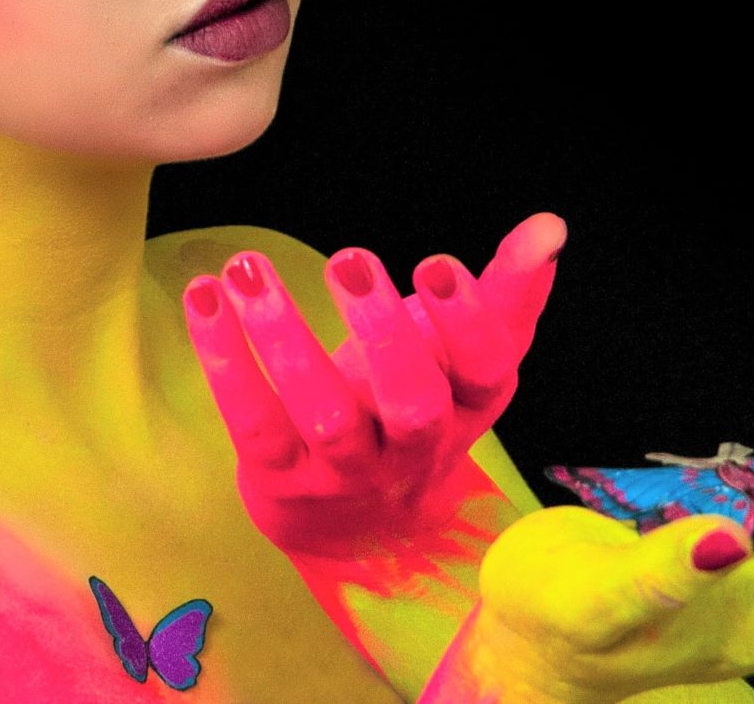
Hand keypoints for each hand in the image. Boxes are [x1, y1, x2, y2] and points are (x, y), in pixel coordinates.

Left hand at [181, 213, 566, 555]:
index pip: (485, 372)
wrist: (358, 527)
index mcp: (467, 407)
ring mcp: (344, 469)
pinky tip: (205, 296)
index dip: (466, 322)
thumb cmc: (417, 409)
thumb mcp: (468, 361)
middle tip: (350, 260)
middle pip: (412, 404)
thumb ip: (507, 293)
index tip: (435, 262)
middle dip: (383, 333)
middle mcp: (412, 447)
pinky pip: (253, 421)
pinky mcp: (280, 476)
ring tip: (249, 267)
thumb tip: (549, 226)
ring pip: (324, 415)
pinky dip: (224, 360)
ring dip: (285, 337)